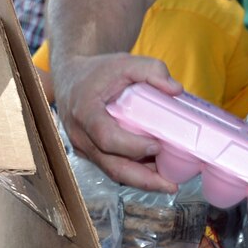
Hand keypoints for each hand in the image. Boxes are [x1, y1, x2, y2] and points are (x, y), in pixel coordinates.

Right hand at [54, 52, 182, 192]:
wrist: (71, 77)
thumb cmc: (98, 70)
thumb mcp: (124, 62)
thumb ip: (151, 70)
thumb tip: (177, 91)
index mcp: (85, 112)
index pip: (106, 137)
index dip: (132, 146)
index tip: (157, 146)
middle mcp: (80, 135)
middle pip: (111, 166)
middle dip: (143, 179)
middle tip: (171, 185)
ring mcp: (83, 147)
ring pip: (112, 171)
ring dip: (141, 180)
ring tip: (169, 183)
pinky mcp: (90, 153)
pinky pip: (111, 167)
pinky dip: (133, 173)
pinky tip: (155, 173)